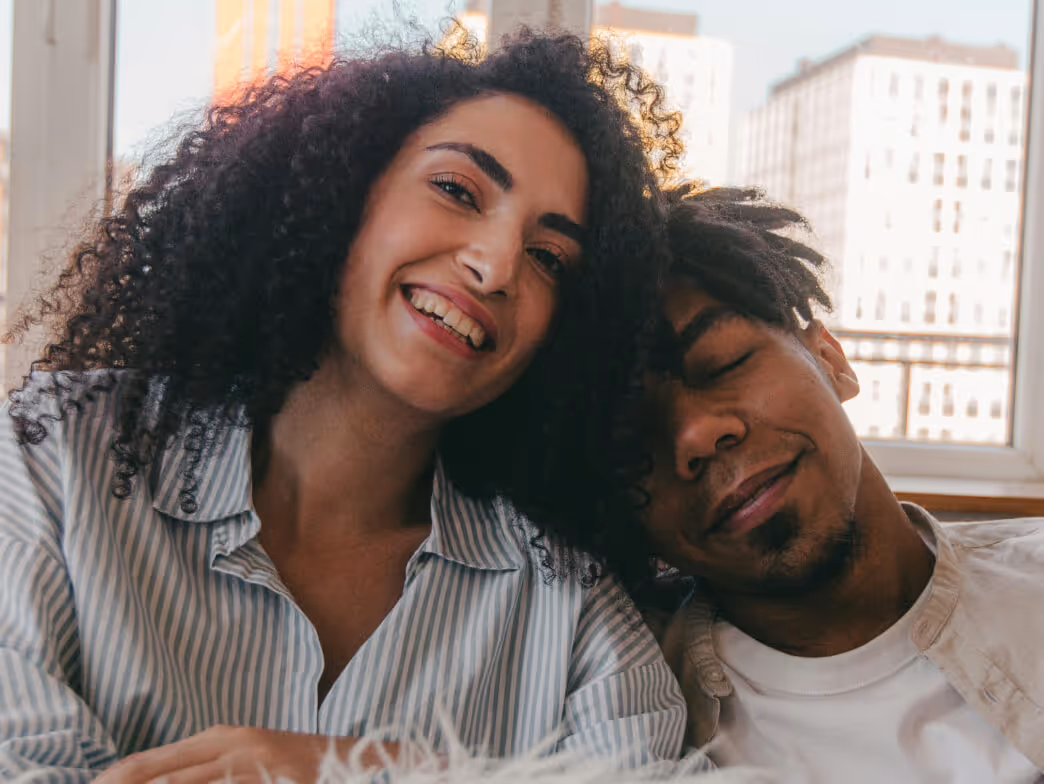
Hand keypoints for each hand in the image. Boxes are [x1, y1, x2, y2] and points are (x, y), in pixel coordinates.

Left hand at [94, 725, 399, 783]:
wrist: (350, 761)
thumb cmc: (291, 768)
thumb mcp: (243, 757)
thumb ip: (203, 766)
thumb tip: (148, 779)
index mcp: (217, 738)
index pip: (143, 764)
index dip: (109, 783)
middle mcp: (227, 746)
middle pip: (150, 774)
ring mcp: (246, 766)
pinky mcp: (263, 781)